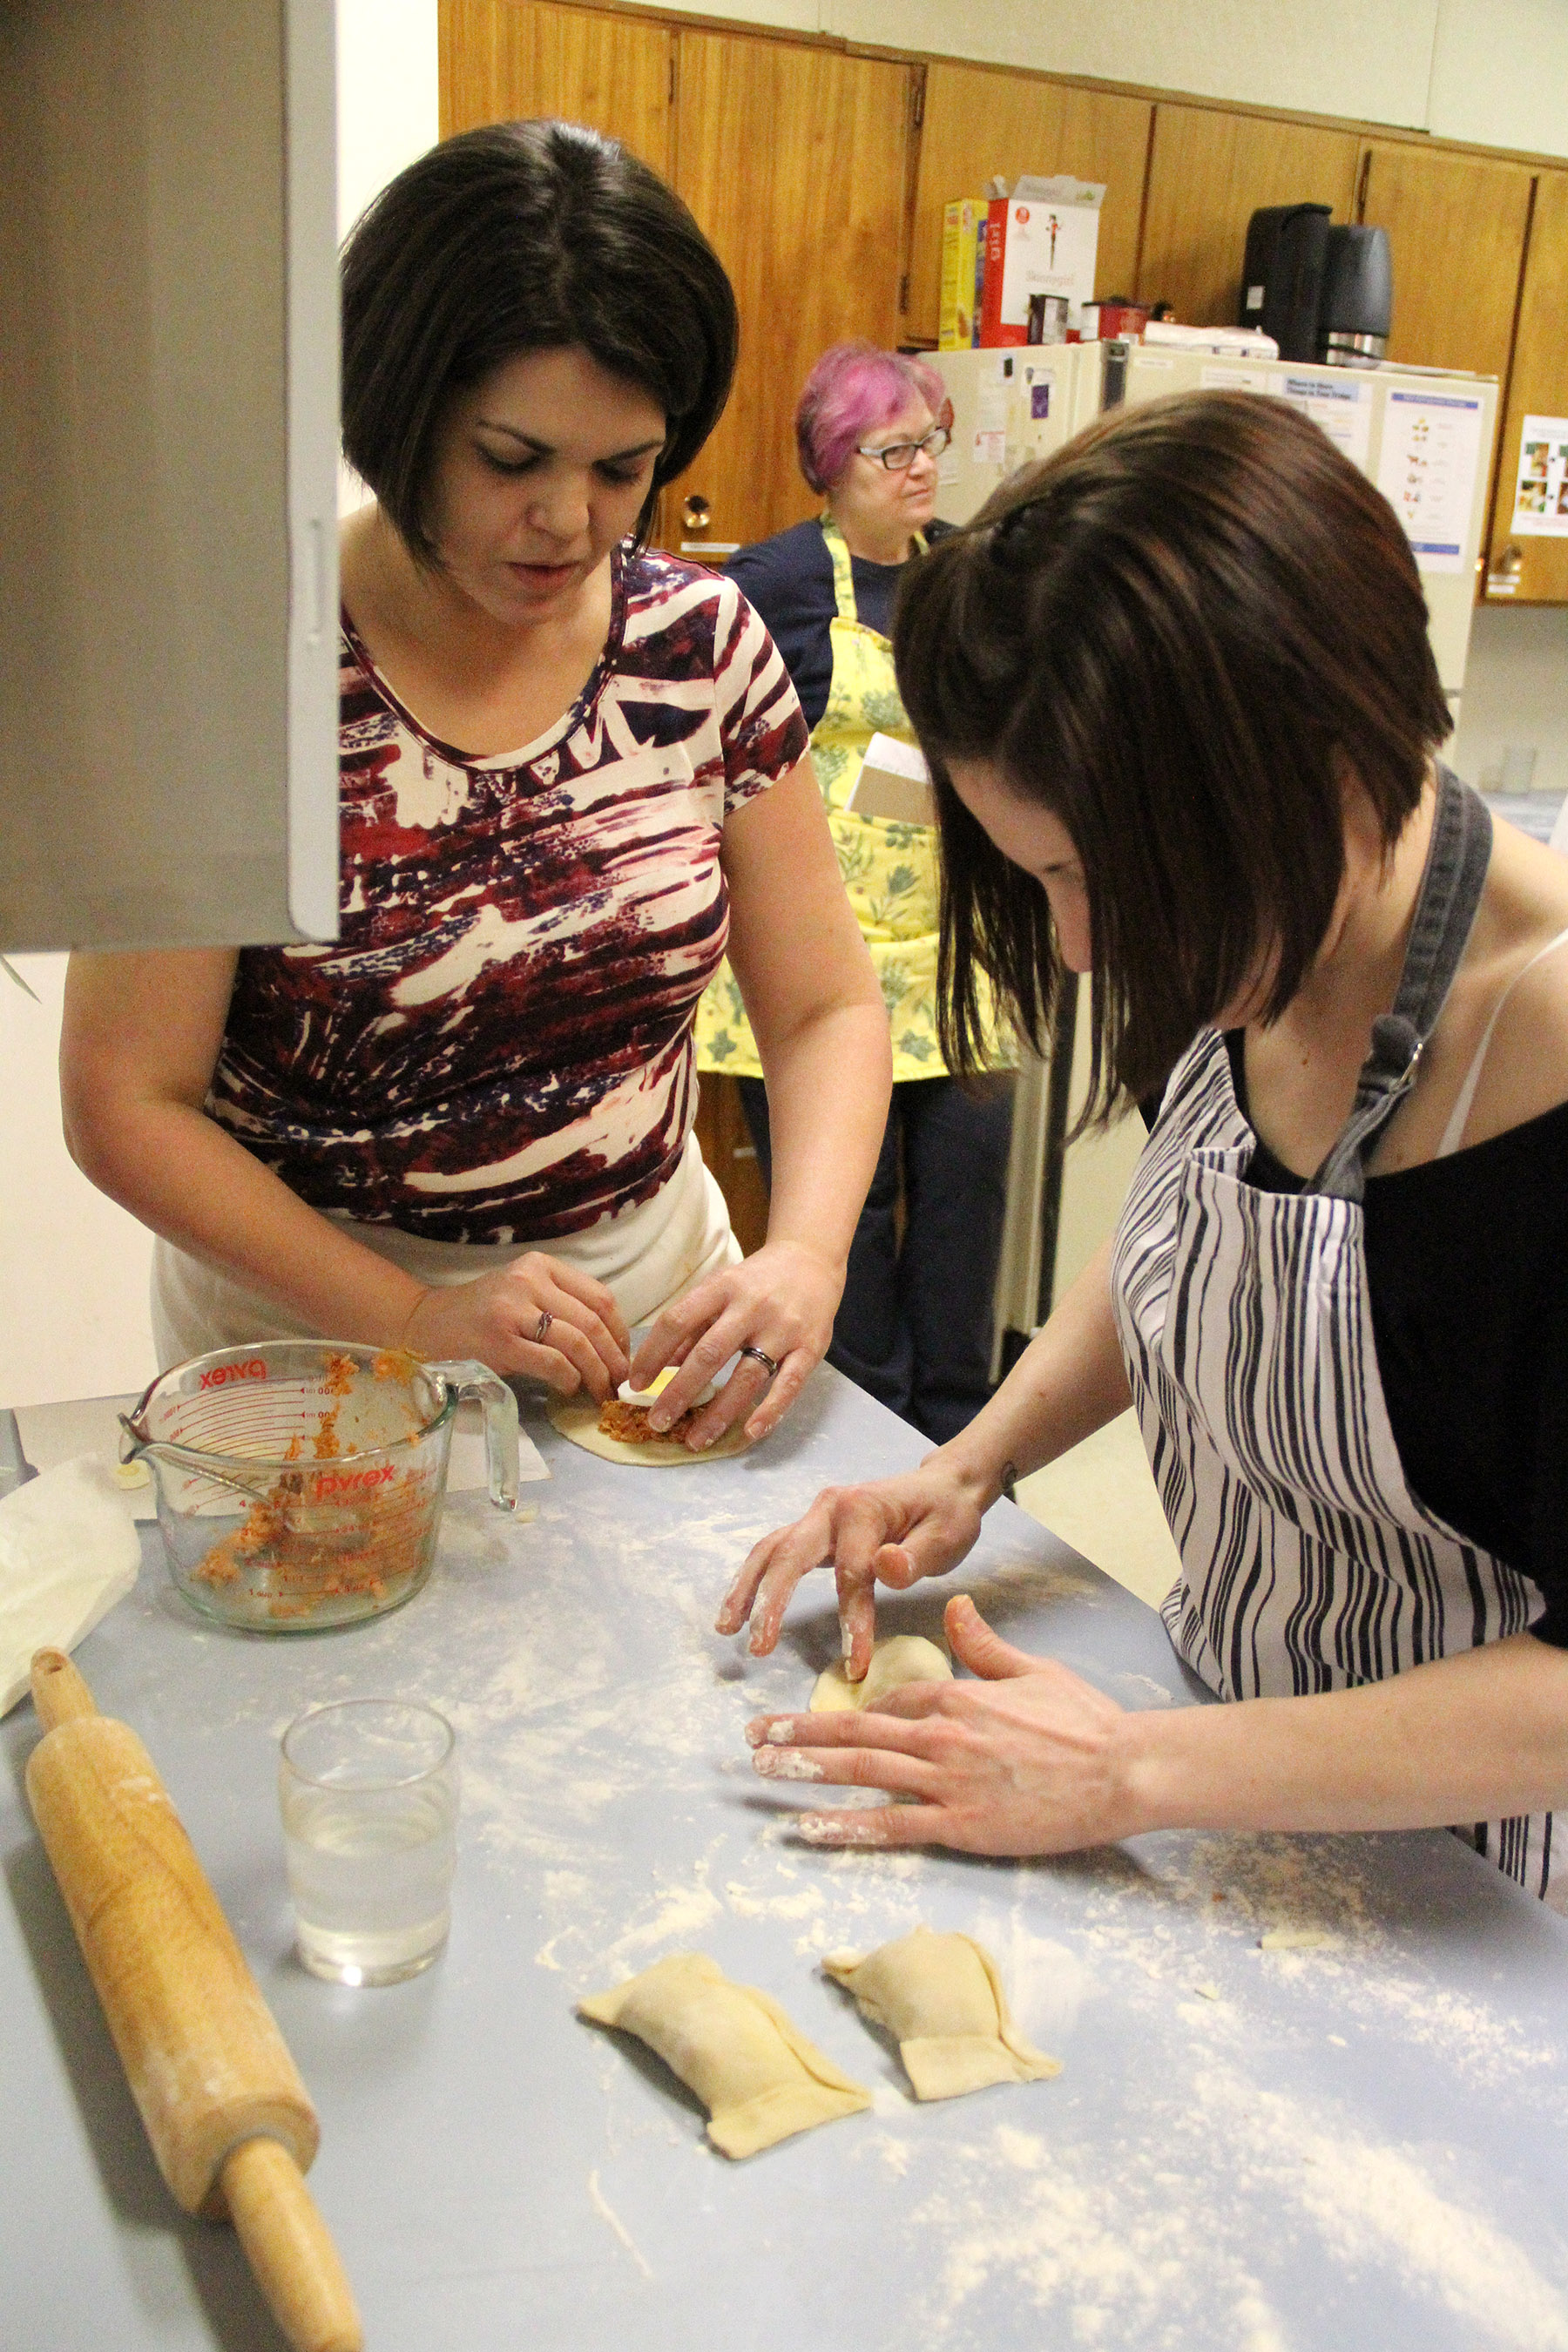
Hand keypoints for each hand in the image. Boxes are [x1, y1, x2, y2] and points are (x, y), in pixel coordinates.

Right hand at [401, 1254, 629, 1400]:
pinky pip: (552, 1363)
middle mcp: (528, 1281)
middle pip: (592, 1321)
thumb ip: (561, 1306)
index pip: (599, 1296)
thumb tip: (609, 1345)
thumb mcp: (522, 1294)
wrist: (423, 1325)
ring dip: (597, 1373)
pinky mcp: (500, 1342)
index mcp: (540, 1266)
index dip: (620, 1332)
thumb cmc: (479, 1315)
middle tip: (620, 1383)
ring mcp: (512, 1310)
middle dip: (614, 1358)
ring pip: (576, 1342)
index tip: (624, 1356)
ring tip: (601, 1392)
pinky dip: (569, 1379)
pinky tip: (569, 1388)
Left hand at [627, 1240, 841, 1450]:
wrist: (812, 1260)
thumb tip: (661, 1366)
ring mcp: (783, 1328)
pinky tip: (750, 1432)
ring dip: (718, 1413)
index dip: (652, 1354)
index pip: (677, 1321)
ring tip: (695, 1440)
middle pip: (709, 1353)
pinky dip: (770, 1410)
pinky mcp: (811, 1347)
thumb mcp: (720, 1290)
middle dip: (679, 1392)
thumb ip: (693, 1326)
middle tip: (657, 1422)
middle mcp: (752, 1306)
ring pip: (747, 1376)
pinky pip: (789, 1384)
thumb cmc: (757, 1280)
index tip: (635, 1384)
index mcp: (722, 1287)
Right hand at [716, 1460, 985, 1680]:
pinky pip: (775, 1554)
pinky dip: (755, 1580)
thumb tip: (884, 1567)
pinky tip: (740, 1609)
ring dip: (746, 1589)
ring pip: (770, 1551)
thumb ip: (915, 1557)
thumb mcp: (946, 1536)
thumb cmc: (947, 1515)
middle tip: (758, 1648)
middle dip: (769, 1601)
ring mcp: (817, 1517)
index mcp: (863, 1510)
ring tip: (726, 1629)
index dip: (853, 1621)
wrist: (943, 1488)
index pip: (851, 1573)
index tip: (856, 1665)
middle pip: (787, 1554)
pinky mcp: (813, 1530)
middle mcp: (830, 1508)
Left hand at [745, 1595, 1136, 1856]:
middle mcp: (941, 1735)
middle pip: (855, 1733)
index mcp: (956, 1695)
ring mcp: (948, 1782)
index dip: (848, 1715)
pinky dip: (845, 1826)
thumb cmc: (1083, 1721)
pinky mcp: (961, 1825)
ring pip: (861, 1773)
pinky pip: (891, 1826)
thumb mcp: (1031, 1668)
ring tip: (762, 1770)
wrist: (1122, 1770)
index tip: (816, 1724)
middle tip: (753, 1737)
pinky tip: (807, 1827)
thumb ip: (984, 1643)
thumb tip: (956, 1607)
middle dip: (798, 1734)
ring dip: (805, 1770)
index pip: (887, 1704)